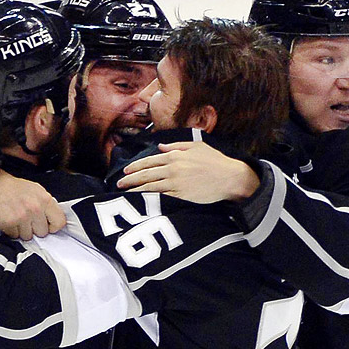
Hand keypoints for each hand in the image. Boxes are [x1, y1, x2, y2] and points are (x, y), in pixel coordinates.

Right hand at [0, 167, 66, 238]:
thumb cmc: (15, 189)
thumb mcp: (36, 191)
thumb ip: (47, 206)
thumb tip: (54, 222)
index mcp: (44, 199)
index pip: (60, 222)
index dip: (52, 226)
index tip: (47, 224)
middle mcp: (34, 208)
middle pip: (42, 233)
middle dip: (35, 228)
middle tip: (26, 218)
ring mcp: (21, 217)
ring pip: (28, 237)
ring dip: (22, 230)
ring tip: (16, 218)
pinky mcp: (9, 223)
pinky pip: (15, 236)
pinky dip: (11, 231)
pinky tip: (9, 219)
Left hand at [117, 142, 260, 202]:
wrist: (229, 177)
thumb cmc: (215, 161)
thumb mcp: (196, 146)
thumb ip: (176, 146)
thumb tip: (160, 146)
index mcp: (175, 155)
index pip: (149, 161)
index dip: (135, 166)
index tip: (125, 171)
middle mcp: (172, 168)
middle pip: (145, 174)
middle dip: (130, 179)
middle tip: (119, 184)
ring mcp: (176, 182)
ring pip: (149, 186)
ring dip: (135, 190)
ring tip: (125, 194)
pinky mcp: (181, 195)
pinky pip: (160, 197)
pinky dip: (148, 199)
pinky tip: (140, 202)